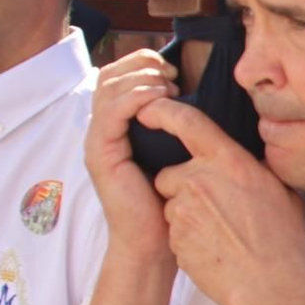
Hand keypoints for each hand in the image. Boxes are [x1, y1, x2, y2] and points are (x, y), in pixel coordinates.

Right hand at [85, 49, 179, 260]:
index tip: (175, 68)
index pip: (119, 76)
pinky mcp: (100, 153)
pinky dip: (135, 98)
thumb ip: (181, 124)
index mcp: (120, 125)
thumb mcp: (180, 152)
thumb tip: (206, 96)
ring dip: (141, 79)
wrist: (155, 241)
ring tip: (169, 86)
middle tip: (172, 72)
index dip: (143, 63)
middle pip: (109, 75)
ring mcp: (99, 140)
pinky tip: (159, 99)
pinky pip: (112, 113)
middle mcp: (104, 129)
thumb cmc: (174, 200)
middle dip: (142, 64)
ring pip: (108, 88)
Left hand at [135, 99, 304, 304]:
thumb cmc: (282, 239)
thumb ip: (255, 170)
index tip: (150, 109)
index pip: (187, 122)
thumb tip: (250, 161)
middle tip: (213, 206)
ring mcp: (183, 209)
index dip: (163, 111)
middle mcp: (199, 179)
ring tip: (216, 231)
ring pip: (170, 202)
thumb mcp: (280, 192)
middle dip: (183, 185)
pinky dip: (185, 235)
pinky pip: (172, 229)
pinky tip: (210, 247)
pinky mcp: (174, 236)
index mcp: (228, 161)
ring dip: (184, 212)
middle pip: (171, 172)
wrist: (268, 283)